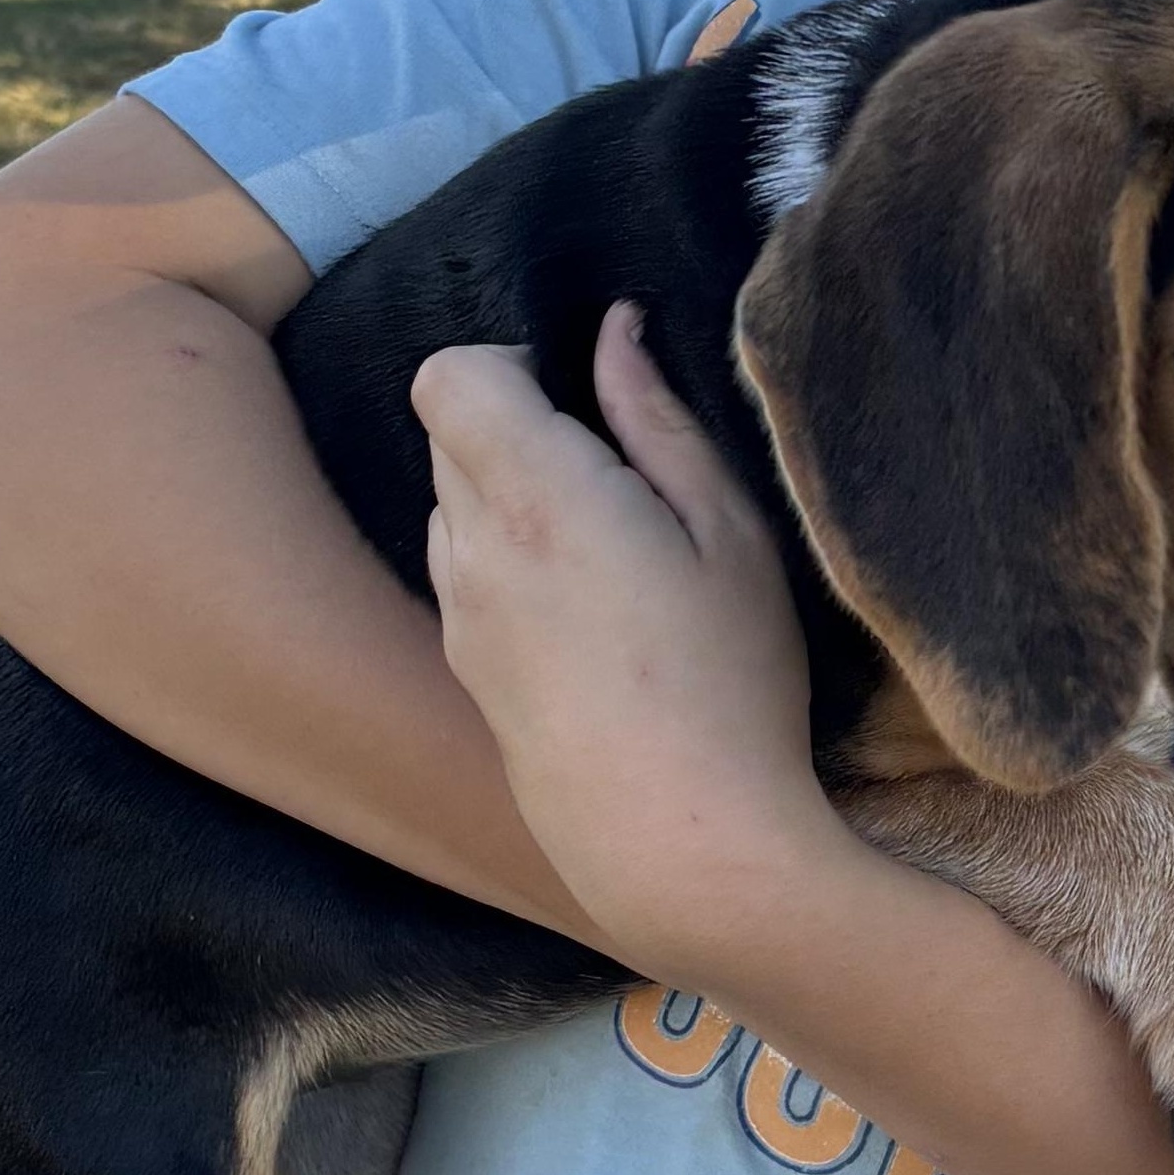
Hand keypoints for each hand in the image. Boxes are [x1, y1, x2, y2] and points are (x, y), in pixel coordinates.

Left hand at [411, 305, 840, 962]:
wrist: (677, 844)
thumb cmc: (730, 682)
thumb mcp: (730, 533)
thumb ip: (657, 418)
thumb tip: (613, 331)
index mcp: (537, 496)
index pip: (446, 374)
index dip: (507, 363)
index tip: (581, 399)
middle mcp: (473, 548)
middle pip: (443, 430)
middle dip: (514, 422)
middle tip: (617, 475)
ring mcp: (458, 614)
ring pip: (450, 502)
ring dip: (507, 492)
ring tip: (608, 549)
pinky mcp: (464, 668)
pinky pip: (461, 569)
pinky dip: (504, 556)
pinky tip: (587, 612)